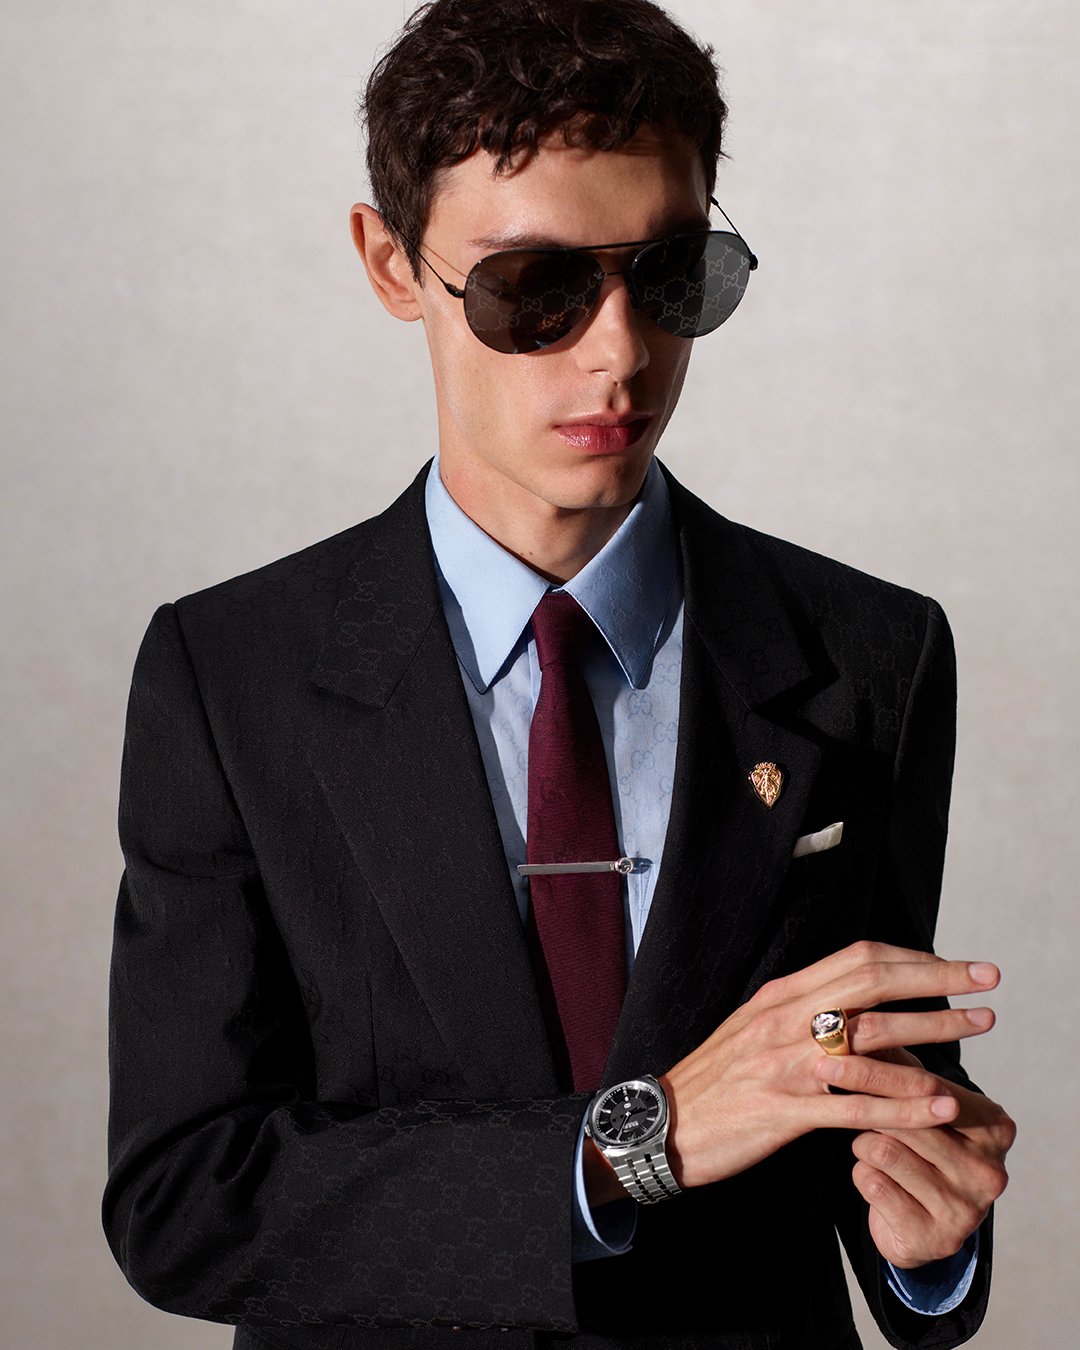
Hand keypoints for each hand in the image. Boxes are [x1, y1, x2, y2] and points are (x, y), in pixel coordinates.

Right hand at [656, 941, 999, 1190]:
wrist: (661, 1122)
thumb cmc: (716, 1078)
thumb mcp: (755, 1026)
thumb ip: (803, 1009)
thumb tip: (857, 999)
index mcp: (782, 995)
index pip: (858, 960)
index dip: (913, 958)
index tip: (956, 965)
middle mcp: (786, 1019)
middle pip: (872, 985)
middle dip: (936, 980)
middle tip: (987, 982)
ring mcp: (786, 1064)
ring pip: (870, 1039)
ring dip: (932, 1032)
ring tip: (978, 1030)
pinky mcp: (785, 1111)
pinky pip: (856, 1107)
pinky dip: (904, 1106)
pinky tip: (940, 1106)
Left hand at [817, 1046, 1015, 1267]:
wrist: (923, 1226)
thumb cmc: (918, 1148)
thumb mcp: (917, 1104)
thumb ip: (899, 1066)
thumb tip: (858, 1019)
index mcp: (995, 1125)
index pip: (929, 1085)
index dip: (879, 1064)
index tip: (834, 1042)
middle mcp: (990, 1168)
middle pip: (906, 1116)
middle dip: (860, 1092)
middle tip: (820, 1070)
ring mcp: (967, 1207)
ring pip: (883, 1148)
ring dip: (861, 1143)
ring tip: (869, 1146)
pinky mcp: (937, 1237)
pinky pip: (873, 1184)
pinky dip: (862, 1174)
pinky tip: (874, 1180)